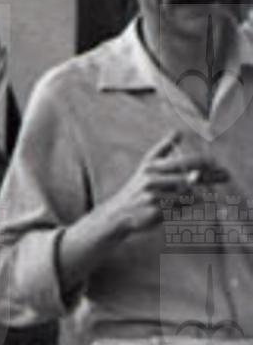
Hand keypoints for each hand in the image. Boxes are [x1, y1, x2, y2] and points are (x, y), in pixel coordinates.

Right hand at [99, 130, 229, 239]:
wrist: (118, 213)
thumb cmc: (137, 188)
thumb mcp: (147, 166)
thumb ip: (163, 148)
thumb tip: (177, 131)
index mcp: (153, 166)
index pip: (185, 161)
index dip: (205, 162)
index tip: (218, 164)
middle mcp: (153, 179)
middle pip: (190, 177)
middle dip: (210, 176)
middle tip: (226, 176)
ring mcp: (154, 196)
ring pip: (187, 195)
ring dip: (197, 196)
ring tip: (203, 196)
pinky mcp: (156, 211)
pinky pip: (180, 209)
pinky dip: (186, 207)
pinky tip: (185, 206)